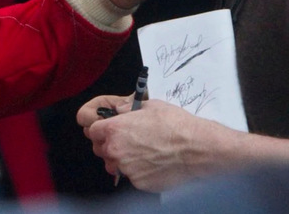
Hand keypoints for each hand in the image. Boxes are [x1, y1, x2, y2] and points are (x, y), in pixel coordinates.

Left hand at [79, 96, 228, 191]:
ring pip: (114, 165)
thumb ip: (128, 108)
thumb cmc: (176, 125)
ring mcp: (126, 168)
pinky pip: (131, 177)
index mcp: (115, 129)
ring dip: (121, 160)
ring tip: (141, 152)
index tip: (107, 130)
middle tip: (127, 141)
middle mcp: (116, 150)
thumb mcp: (150, 106)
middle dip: (109, 144)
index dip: (100, 129)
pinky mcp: (138, 182)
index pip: (92, 131)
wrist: (196, 148)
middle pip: (100, 149)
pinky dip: (138, 171)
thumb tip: (119, 109)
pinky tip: (152, 163)